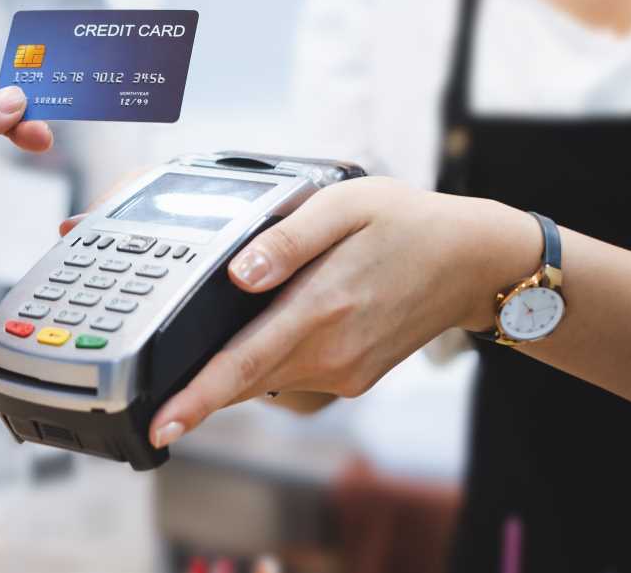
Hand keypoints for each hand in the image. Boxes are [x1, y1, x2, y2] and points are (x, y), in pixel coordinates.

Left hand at [147, 177, 540, 448]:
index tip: (159, 424)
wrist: (475, 262)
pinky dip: (269, 362)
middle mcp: (331, 352)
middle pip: (244, 380)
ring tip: (215, 344)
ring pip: (266, 380)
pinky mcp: (354, 378)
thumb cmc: (407, 224)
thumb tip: (239, 274)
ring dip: (234, 372)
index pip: (241, 364)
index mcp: (320, 308)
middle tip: (156, 397)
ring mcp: (345, 372)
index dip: (196, 398)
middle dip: (198, 389)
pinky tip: (272, 330)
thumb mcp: (346, 206)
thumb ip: (288, 239)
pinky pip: (293, 376)